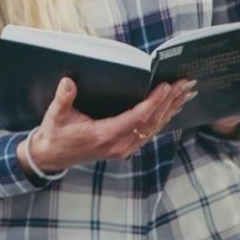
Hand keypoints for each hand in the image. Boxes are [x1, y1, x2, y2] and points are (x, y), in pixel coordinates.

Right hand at [26, 76, 196, 174]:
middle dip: (170, 102)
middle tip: (186, 84)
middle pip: (152, 122)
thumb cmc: (55, 134)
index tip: (166, 86)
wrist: (52, 156)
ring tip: (187, 93)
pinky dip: (163, 119)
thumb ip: (63, 99)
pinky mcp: (124, 148)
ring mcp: (123, 149)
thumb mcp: (55, 116)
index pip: (136, 118)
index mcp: (104, 136)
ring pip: (154, 129)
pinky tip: (171, 108)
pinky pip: (148, 133)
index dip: (153, 102)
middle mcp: (119, 145)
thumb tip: (69, 82)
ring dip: (171, 110)